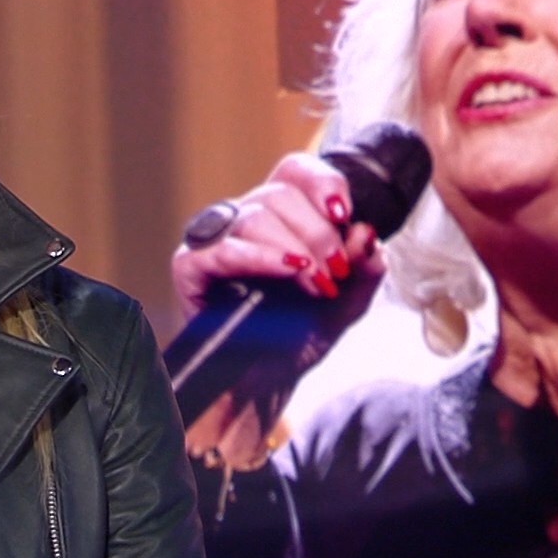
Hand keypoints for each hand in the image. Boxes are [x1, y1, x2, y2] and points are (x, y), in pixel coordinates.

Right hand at [172, 152, 386, 319]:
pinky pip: (222, 248)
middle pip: (279, 193)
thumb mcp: (348, 302)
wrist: (266, 384)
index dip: (322, 182)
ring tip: (317, 283)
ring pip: (255, 216)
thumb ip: (366, 268)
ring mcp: (216, 241)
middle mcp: (246, 220)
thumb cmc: (299, 337)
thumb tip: (366, 232)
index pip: (297, 172)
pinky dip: (261, 257)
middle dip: (318, 231)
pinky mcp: (192, 267)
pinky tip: (289, 270)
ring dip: (296, 247)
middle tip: (337, 271)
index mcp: (282, 217)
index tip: (345, 213)